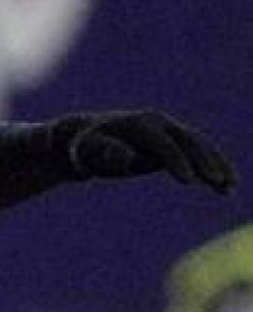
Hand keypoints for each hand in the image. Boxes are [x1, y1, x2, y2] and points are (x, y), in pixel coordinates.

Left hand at [52, 110, 236, 194]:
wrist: (87, 138)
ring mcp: (167, 130)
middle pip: (186, 140)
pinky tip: (226, 187)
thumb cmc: (84, 147)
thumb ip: (104, 153)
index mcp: (136, 123)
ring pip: (199, 145)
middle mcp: (157, 122)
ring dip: (216, 164)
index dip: (174, 159)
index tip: (187, 181)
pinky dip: (214, 166)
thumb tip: (127, 159)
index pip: (160, 142)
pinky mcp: (174, 141)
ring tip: (228, 189)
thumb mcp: (87, 151)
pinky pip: (199, 151)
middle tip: (218, 183)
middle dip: (203, 161)